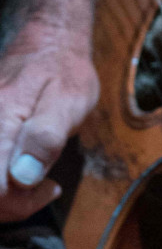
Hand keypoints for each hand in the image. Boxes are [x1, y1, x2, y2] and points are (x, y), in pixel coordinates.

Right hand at [0, 20, 98, 220]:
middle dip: (11, 205)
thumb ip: (46, 137)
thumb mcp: (68, 103)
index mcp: (1, 124)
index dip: (20, 202)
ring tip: (32, 184)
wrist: (46, 43)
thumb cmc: (63, 72)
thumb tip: (23, 176)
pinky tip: (18, 172)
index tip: (48, 188)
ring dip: (3, 197)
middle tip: (43, 190)